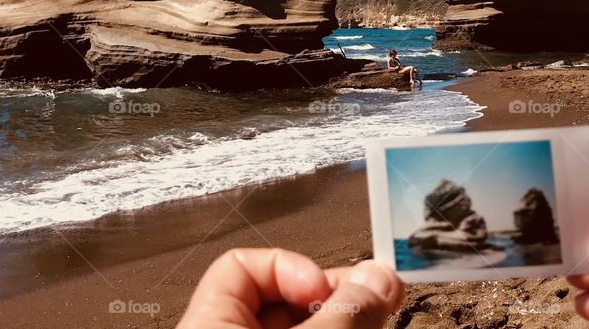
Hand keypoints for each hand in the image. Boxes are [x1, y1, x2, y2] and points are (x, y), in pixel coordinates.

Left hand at [178, 248, 403, 327]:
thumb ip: (342, 314)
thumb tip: (380, 277)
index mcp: (208, 326)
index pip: (241, 266)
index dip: (289, 267)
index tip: (325, 285)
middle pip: (281, 300)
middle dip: (331, 296)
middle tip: (373, 302)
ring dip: (341, 321)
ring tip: (375, 320)